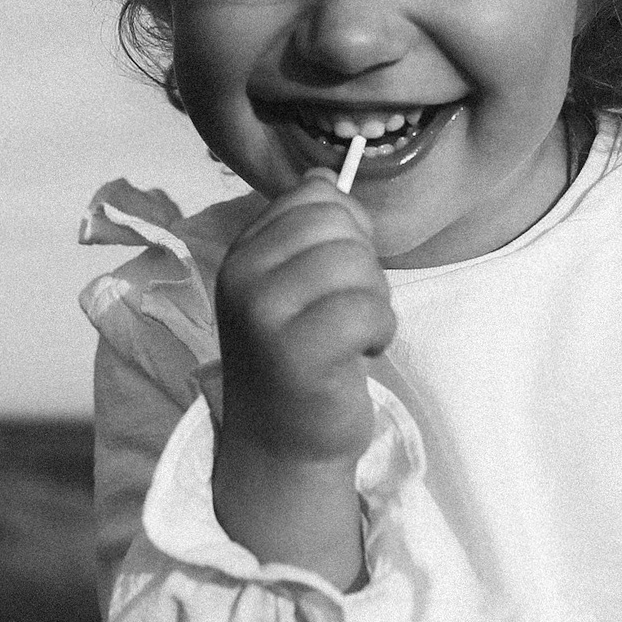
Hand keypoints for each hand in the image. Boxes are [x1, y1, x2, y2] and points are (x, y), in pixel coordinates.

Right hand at [214, 174, 393, 467]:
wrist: (282, 445)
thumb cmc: (298, 361)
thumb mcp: (292, 285)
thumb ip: (308, 230)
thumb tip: (326, 176)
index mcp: (242, 252)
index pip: (313, 196)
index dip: (347, 228)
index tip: (337, 274)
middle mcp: (243, 276)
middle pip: (338, 224)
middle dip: (364, 264)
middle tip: (347, 310)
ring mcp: (264, 314)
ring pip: (355, 264)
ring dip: (374, 301)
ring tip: (352, 335)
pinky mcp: (296, 354)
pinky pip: (366, 310)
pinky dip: (379, 332)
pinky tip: (359, 354)